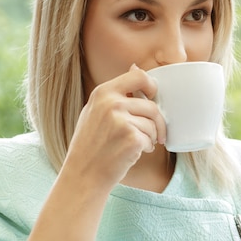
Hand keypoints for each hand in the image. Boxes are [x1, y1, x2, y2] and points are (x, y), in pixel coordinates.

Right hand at [63, 64, 166, 189]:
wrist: (83, 174)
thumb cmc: (91, 144)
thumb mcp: (95, 110)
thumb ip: (116, 92)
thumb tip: (136, 66)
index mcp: (103, 92)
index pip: (139, 76)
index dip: (152, 85)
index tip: (154, 97)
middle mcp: (111, 103)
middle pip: (152, 106)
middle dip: (157, 122)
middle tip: (154, 135)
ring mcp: (121, 121)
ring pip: (153, 124)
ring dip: (151, 137)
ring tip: (137, 145)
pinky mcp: (131, 138)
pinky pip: (151, 139)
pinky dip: (146, 148)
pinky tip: (133, 153)